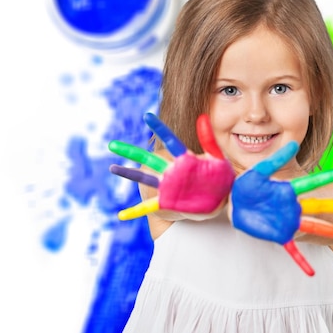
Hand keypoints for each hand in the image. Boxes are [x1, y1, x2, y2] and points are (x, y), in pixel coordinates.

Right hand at [108, 113, 234, 219]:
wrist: (219, 203)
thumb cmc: (220, 180)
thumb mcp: (219, 160)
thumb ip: (210, 140)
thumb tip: (202, 117)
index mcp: (185, 160)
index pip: (171, 140)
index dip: (159, 128)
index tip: (147, 116)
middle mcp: (172, 171)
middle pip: (148, 159)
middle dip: (130, 151)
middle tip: (112, 144)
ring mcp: (167, 187)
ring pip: (143, 178)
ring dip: (128, 173)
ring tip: (112, 168)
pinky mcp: (166, 202)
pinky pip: (147, 208)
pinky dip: (134, 212)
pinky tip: (121, 216)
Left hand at [230, 141, 332, 275]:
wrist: (238, 205)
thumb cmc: (249, 187)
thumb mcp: (259, 171)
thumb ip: (275, 160)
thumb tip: (293, 144)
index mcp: (289, 189)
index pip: (313, 181)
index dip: (329, 176)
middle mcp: (294, 206)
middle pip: (319, 205)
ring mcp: (289, 221)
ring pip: (312, 226)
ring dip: (328, 230)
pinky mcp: (279, 235)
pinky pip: (292, 250)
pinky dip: (301, 261)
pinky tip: (310, 272)